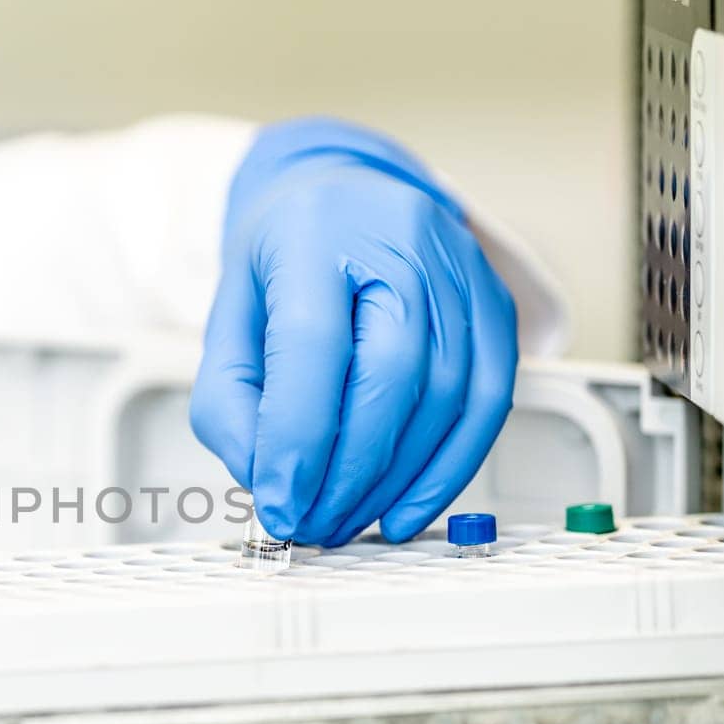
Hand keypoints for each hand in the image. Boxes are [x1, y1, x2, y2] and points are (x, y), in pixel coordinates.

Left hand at [190, 118, 517, 545]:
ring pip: (446, 396)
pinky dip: (450, 468)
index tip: (281, 502)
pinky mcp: (496, 305)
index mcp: (315, 234)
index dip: (299, 437)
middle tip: (314, 525)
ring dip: (397, 481)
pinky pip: (489, 400)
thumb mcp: (227, 321)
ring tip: (349, 521)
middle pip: (391, 375)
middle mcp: (399, 241)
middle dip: (349, 473)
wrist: (344, 199)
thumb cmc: (284, 262)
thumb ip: (230, 404)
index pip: (313, 343)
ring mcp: (459, 270)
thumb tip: (266, 480)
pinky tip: (407, 506)